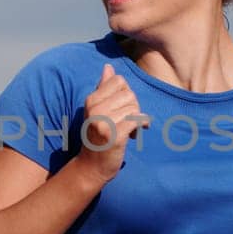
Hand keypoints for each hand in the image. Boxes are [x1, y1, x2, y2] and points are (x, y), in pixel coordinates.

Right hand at [72, 64, 148, 182]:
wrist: (91, 166)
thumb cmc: (97, 136)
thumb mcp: (96, 110)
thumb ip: (103, 88)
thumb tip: (108, 67)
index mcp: (91, 100)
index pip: (119, 81)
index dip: (126, 93)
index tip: (123, 108)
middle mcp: (95, 109)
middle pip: (129, 94)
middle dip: (134, 106)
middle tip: (129, 120)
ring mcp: (104, 123)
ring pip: (134, 107)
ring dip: (137, 118)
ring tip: (130, 129)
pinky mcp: (114, 136)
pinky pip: (137, 119)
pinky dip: (141, 125)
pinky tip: (136, 133)